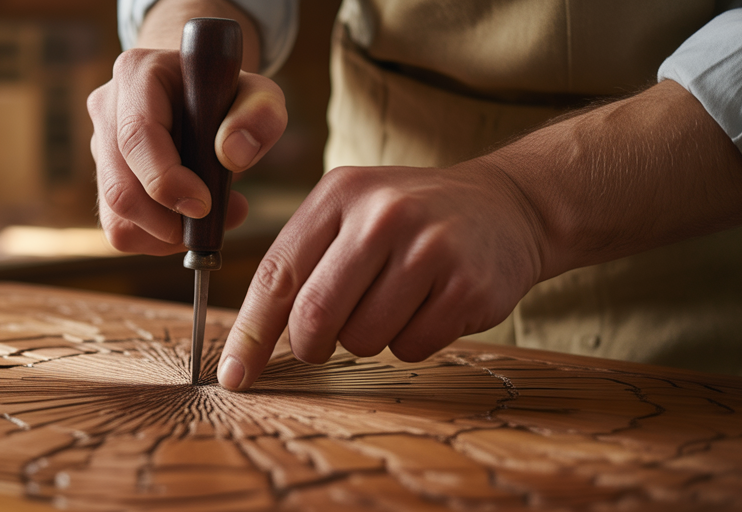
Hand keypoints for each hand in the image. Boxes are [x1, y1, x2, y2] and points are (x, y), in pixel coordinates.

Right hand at [87, 48, 286, 254]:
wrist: (197, 93)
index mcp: (137, 74)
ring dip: (166, 234)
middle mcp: (107, 110)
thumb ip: (260, 116)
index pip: (137, 137)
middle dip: (168, 221)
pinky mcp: (104, 181)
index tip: (204, 205)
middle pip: (120, 189)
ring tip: (208, 219)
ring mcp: (100, 148)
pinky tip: (188, 221)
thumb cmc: (227, 93)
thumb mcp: (259, 93)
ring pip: (117, 217)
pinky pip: (120, 228)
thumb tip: (233, 156)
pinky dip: (158, 238)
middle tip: (212, 221)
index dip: (167, 180)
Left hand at [215, 163, 549, 389]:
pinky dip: (411, 341)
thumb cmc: (411, 219)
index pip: (277, 274)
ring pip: (362, 338)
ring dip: (368, 339)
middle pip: (315, 314)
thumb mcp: (352, 212)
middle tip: (324, 343)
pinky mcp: (466, 286)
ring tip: (394, 303)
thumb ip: (302, 262)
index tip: (233, 376)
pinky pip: (411, 347)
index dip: (251, 333)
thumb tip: (248, 342)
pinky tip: (430, 306)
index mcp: (340, 193)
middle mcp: (383, 214)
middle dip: (311, 345)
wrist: (508, 206)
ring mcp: (430, 248)